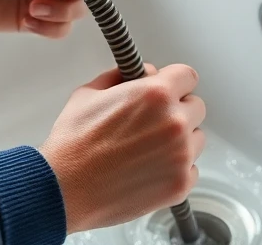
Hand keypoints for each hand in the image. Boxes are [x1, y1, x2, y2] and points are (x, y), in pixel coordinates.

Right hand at [39, 64, 205, 233]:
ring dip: (180, 140)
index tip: (169, 88)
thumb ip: (120, 77)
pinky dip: (176, 168)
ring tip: (148, 149)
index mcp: (155, 94)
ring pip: (196, 139)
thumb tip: (139, 73)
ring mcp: (181, 155)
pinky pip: (192, 169)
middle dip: (178, 110)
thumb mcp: (89, 93)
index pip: (188, 76)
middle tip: (153, 122)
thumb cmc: (72, 144)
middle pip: (196, 107)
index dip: (175, 81)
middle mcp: (174, 122)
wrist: (65, 188)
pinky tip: (150, 168)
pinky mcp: (180, 184)